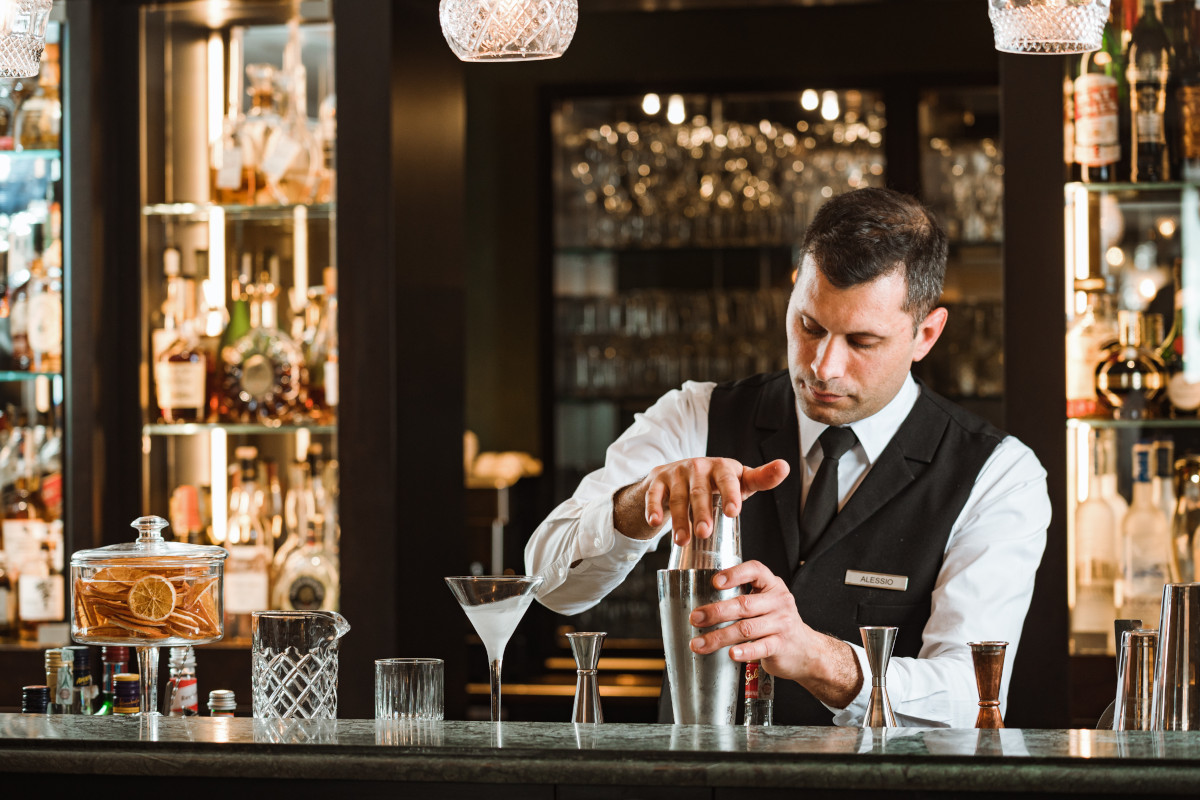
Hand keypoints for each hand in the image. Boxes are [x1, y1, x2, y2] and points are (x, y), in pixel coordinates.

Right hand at [616, 457, 788, 544]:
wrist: (680, 474)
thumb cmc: (717, 482)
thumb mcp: (740, 480)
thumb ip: (762, 478)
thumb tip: (786, 467)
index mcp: (722, 467)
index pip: (727, 478)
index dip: (731, 494)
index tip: (734, 513)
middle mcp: (698, 466)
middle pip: (700, 490)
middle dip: (701, 512)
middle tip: (705, 533)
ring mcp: (676, 472)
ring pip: (677, 496)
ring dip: (678, 518)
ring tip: (682, 541)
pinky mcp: (658, 480)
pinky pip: (654, 494)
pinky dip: (653, 508)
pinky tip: (654, 523)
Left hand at [687, 560, 862, 707]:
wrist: (806, 650)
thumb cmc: (777, 622)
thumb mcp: (767, 602)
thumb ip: (745, 597)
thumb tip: (704, 602)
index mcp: (772, 585)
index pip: (755, 571)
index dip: (735, 574)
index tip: (715, 582)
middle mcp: (779, 601)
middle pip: (744, 604)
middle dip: (716, 611)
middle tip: (695, 618)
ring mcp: (782, 624)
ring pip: (746, 628)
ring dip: (719, 637)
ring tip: (699, 643)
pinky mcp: (781, 645)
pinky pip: (760, 647)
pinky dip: (744, 651)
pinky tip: (731, 654)